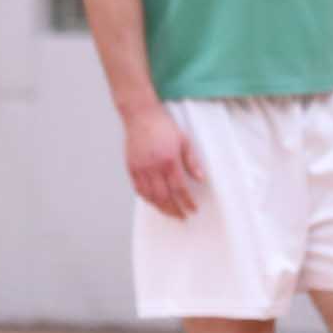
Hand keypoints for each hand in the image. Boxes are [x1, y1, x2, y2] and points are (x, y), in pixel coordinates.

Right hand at [123, 102, 202, 217]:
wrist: (141, 116)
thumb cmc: (163, 126)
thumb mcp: (184, 141)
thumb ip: (192, 161)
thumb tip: (200, 178)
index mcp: (168, 160)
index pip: (179, 188)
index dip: (186, 202)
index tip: (192, 210)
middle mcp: (153, 167)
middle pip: (164, 196)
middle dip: (174, 209)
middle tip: (181, 217)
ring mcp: (140, 168)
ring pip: (149, 196)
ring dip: (160, 207)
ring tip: (169, 213)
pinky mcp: (131, 167)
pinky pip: (138, 188)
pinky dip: (146, 198)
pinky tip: (153, 202)